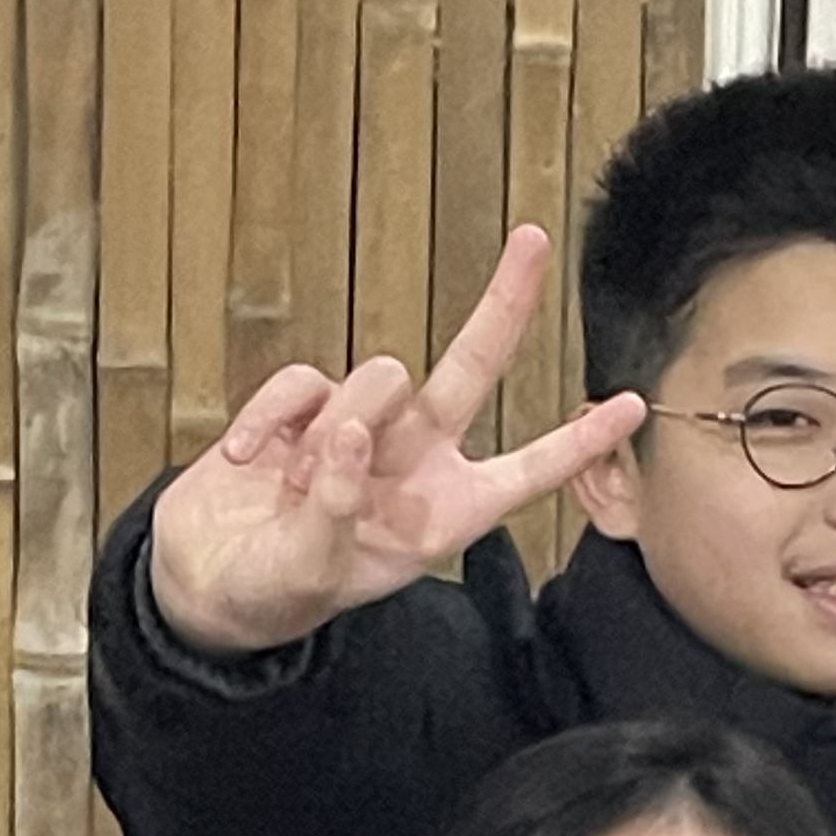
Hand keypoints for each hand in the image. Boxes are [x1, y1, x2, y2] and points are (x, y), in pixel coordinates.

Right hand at [145, 227, 647, 655]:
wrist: (203, 583)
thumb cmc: (272, 593)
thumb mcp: (310, 571)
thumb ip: (333, 505)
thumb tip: (345, 432)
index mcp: (439, 516)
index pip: (525, 474)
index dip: (577, 442)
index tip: (631, 405)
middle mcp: (412, 464)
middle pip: (471, 370)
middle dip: (502, 306)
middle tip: (532, 242)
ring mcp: (358, 429)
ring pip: (375, 378)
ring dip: (330, 427)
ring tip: (289, 489)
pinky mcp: (301, 407)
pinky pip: (301, 382)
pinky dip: (270, 417)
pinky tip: (246, 460)